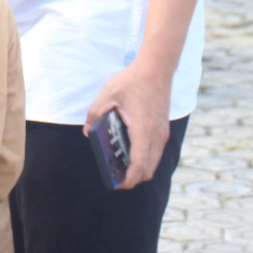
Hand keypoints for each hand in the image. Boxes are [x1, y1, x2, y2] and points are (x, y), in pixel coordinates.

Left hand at [86, 62, 170, 190]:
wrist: (156, 68)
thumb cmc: (132, 80)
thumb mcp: (107, 94)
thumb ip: (94, 114)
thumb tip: (88, 132)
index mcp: (142, 129)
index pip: (139, 164)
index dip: (129, 179)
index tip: (117, 184)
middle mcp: (156, 135)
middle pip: (148, 170)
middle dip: (133, 179)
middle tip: (115, 179)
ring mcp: (162, 133)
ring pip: (154, 162)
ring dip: (140, 170)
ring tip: (121, 169)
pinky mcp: (163, 129)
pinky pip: (156, 152)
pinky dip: (146, 159)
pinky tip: (131, 154)